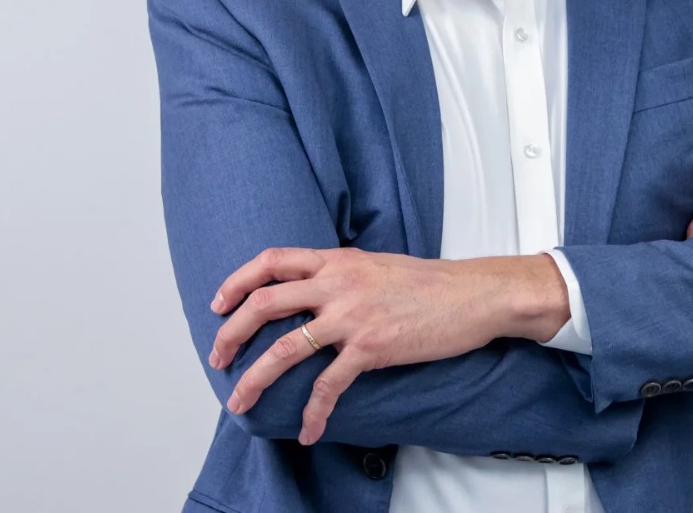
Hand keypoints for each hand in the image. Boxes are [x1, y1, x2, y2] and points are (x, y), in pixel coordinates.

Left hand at [206, 248, 564, 444]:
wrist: (473, 295)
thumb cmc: (430, 283)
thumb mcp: (376, 265)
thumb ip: (341, 275)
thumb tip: (313, 291)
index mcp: (337, 261)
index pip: (272, 261)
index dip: (238, 282)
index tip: (219, 304)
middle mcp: (338, 283)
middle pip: (264, 303)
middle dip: (232, 333)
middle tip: (218, 358)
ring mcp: (352, 316)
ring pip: (285, 347)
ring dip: (255, 378)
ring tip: (240, 401)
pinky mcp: (371, 347)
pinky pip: (329, 385)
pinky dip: (313, 412)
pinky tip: (308, 431)